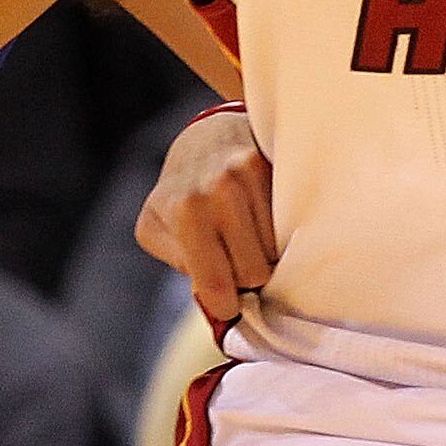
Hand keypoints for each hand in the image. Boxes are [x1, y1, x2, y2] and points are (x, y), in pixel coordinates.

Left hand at [135, 108, 275, 323]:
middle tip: (235, 263)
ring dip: (264, 254)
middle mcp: (219, 190)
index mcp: (184, 211)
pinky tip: (263, 222)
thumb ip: (180, 262)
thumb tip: (213, 295)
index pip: (216, 282)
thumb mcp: (156, 228)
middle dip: (245, 277)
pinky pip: (289, 224)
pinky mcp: (276, 168)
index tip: (228, 307)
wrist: (208, 138)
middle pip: (254, 272)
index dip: (225, 305)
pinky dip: (278, 233)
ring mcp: (251, 175)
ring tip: (247, 238)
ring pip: (276, 251)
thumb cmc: (178, 193)